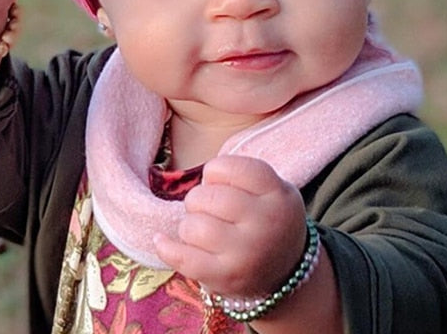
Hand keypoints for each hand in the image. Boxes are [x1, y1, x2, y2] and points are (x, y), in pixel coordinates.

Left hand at [154, 155, 306, 298]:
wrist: (285, 272)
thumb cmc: (266, 219)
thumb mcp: (271, 189)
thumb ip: (240, 175)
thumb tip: (200, 179)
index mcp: (277, 194)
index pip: (229, 168)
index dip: (215, 171)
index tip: (220, 181)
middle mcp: (266, 224)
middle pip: (208, 196)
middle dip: (198, 198)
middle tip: (209, 208)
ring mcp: (246, 254)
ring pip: (193, 226)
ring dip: (189, 224)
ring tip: (202, 229)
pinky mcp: (226, 278)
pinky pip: (184, 258)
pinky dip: (166, 247)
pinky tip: (161, 240)